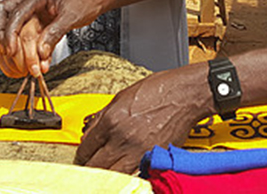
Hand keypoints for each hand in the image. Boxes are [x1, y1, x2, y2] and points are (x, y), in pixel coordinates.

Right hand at [0, 0, 112, 77]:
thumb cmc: (84, 1)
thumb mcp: (71, 17)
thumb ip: (55, 33)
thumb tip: (40, 51)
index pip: (16, 13)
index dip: (9, 33)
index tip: (9, 50)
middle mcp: (30, 0)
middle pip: (2, 12)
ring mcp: (30, 9)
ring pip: (6, 20)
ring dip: (0, 36)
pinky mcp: (34, 20)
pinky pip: (19, 30)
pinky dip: (12, 41)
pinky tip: (10, 54)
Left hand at [76, 64, 212, 172]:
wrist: (185, 94)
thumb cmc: (158, 90)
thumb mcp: (122, 96)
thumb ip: (103, 117)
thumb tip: (90, 134)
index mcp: (111, 120)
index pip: (86, 148)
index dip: (81, 155)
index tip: (83, 157)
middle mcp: (123, 138)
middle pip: (95, 166)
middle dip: (90, 168)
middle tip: (90, 168)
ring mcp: (139, 151)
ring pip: (112, 175)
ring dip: (106, 175)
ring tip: (105, 173)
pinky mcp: (155, 159)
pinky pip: (133, 176)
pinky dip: (126, 176)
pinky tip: (124, 173)